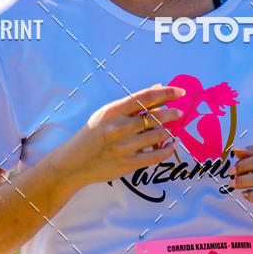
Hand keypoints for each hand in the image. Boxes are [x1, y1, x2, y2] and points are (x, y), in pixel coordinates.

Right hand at [59, 84, 185, 187]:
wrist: (72, 163)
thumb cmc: (91, 135)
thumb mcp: (105, 115)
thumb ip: (131, 104)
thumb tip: (158, 89)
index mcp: (113, 111)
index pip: (145, 97)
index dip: (167, 92)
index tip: (179, 92)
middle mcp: (119, 127)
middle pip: (156, 116)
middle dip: (172, 113)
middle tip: (178, 113)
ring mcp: (124, 147)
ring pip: (158, 135)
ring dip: (169, 131)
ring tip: (171, 130)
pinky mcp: (128, 164)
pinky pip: (156, 156)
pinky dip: (168, 150)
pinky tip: (171, 145)